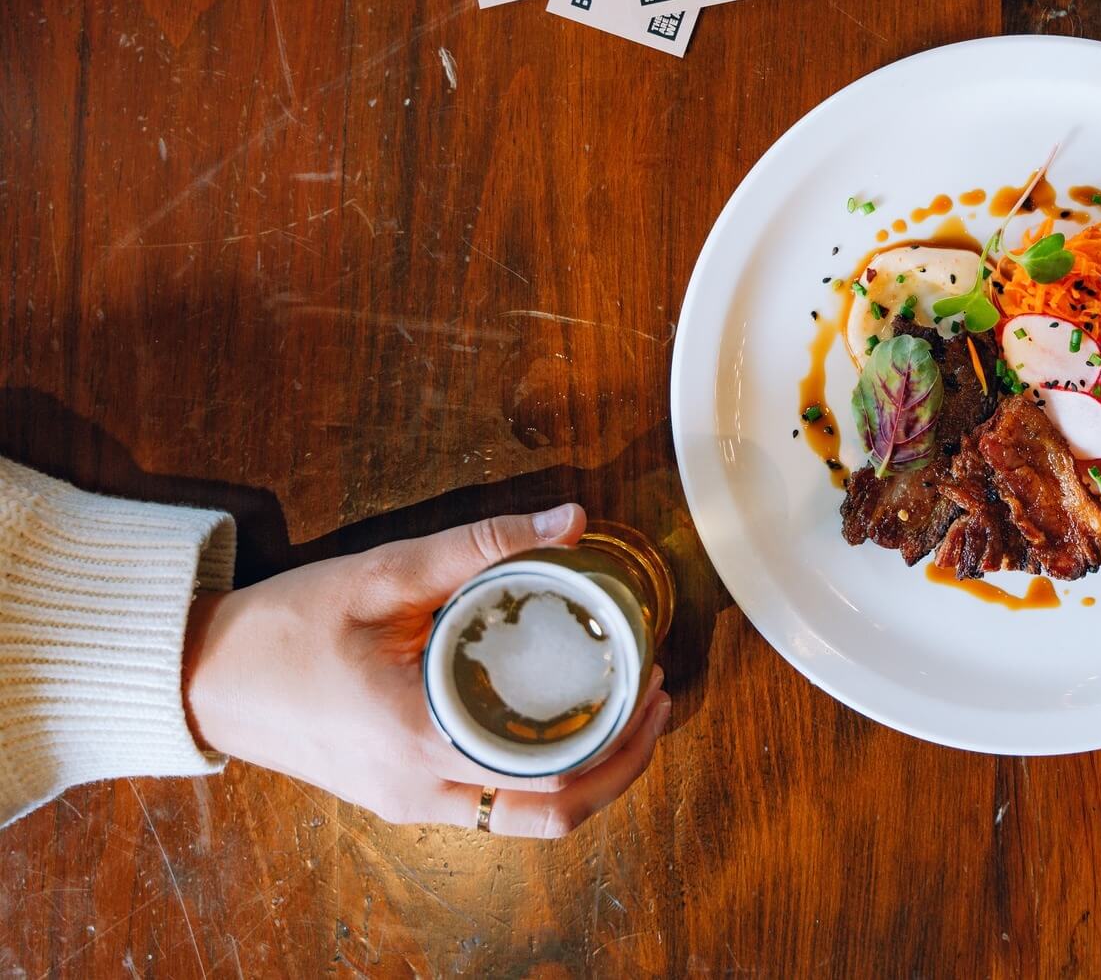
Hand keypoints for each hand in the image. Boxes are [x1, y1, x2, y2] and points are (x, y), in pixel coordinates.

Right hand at [182, 503, 670, 837]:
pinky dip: (542, 779)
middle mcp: (421, 792)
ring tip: (625, 716)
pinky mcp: (400, 799)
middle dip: (623, 762)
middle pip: (555, 812)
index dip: (621, 733)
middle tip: (658, 698)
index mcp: (422, 741)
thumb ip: (480, 546)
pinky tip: (562, 726)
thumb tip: (569, 519)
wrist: (201, 679)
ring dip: (588, 780)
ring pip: (527, 823)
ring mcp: (409, 805)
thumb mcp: (383, 574)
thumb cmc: (282, 629)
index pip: (554, 767)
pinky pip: (492, 809)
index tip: (654, 680)